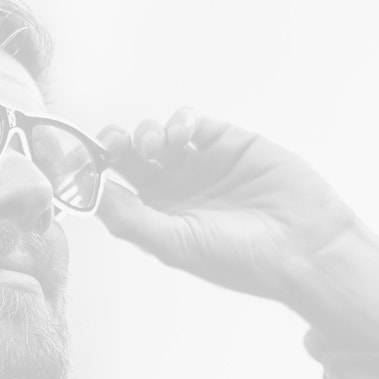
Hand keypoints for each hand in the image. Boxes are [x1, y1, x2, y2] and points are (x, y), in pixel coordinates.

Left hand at [97, 111, 359, 301]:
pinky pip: (193, 123)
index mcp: (155, 219)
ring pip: (156, 136)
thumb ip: (129, 218)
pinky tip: (181, 134)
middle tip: (113, 143)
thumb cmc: (239, 257)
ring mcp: (200, 165)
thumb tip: (88, 193)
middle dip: (114, 145)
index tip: (76, 161)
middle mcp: (173, 191)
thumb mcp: (174, 243)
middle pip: (128, 158)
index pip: (111, 191)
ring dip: (146, 134)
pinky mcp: (228, 142)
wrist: (303, 245)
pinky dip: (180, 121)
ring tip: (155, 147)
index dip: (91, 175)